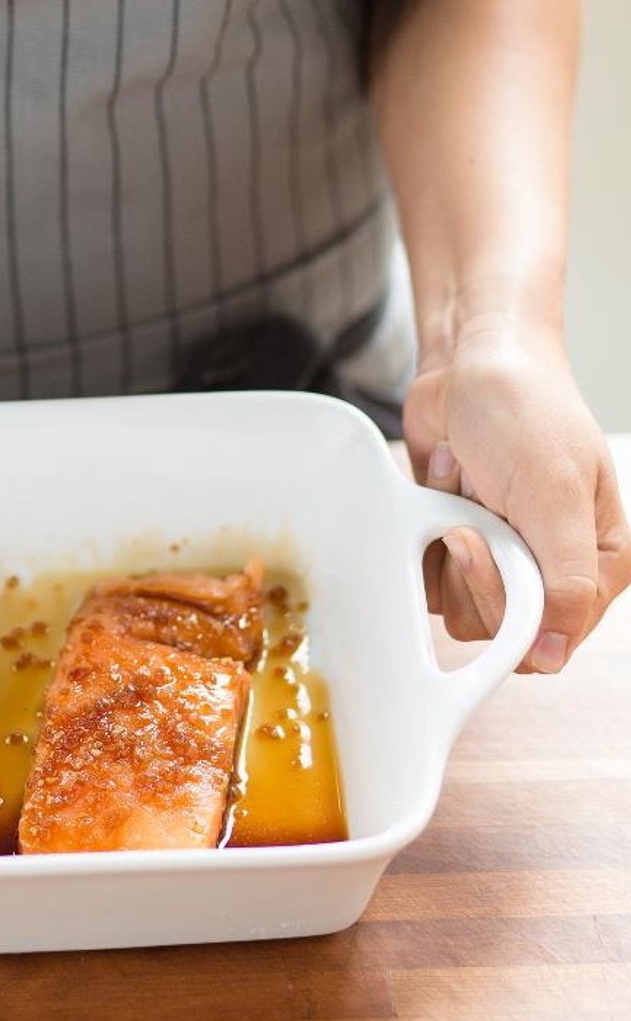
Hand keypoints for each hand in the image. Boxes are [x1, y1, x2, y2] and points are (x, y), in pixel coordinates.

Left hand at [405, 317, 630, 671]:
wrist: (470, 364)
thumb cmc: (524, 412)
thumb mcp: (554, 495)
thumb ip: (563, 580)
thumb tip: (552, 656)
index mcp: (596, 563)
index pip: (549, 637)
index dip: (506, 605)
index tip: (485, 546)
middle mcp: (549, 568)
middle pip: (495, 627)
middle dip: (473, 565)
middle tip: (474, 511)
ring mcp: (498, 558)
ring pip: (455, 607)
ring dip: (447, 541)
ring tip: (466, 487)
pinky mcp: (452, 545)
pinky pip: (424, 578)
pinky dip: (424, 532)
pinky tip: (443, 487)